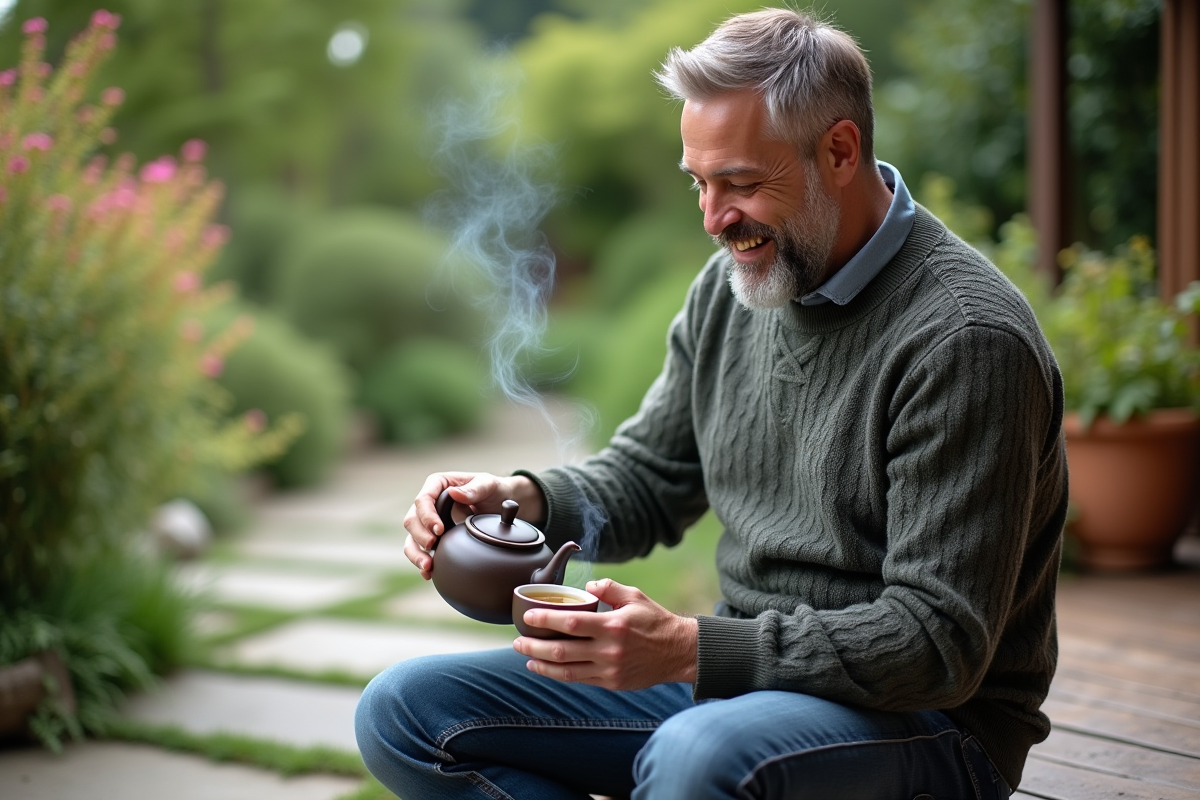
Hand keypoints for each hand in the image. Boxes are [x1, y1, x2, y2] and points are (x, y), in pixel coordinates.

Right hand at [403, 471, 545, 578]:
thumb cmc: (493, 490)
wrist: (501, 505)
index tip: (439, 529)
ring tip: (427, 566)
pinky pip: (420, 550)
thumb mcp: (488, 485)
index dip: (427, 515)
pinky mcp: (433, 537)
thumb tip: (454, 493)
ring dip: (416, 553)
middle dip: (419, 535)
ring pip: (412, 537)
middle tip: (432, 545)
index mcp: (438, 485)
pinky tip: (428, 573)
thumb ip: (474, 489)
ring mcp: (429, 521)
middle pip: (413, 519)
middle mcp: (429, 503)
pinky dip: (421, 562)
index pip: (424, 499)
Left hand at [512, 578, 697, 690]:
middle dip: (534, 646)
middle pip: (562, 650)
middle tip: (517, 641)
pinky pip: (579, 679)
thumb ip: (609, 587)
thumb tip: (586, 585)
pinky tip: (545, 668)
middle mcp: (609, 650)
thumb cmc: (654, 620)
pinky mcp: (611, 682)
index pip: (570, 623)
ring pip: (566, 670)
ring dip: (541, 664)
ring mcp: (609, 669)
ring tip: (525, 656)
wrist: (678, 652)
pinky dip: (558, 675)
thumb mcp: (635, 596)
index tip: (527, 617)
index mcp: (613, 625)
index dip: (545, 621)